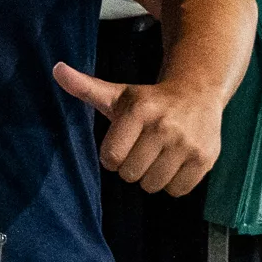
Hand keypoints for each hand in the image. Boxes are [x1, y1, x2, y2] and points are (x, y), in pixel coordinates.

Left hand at [53, 61, 226, 195]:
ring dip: (153, 176)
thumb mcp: (117, 93)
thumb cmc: (149, 100)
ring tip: (160, 155)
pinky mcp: (205, 158)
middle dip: (133, 166)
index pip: (110, 158)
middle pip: (130, 175)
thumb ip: (85, 87)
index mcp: (139, 110)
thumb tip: (56, 70)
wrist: (198, 92)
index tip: (124, 142)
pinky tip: (176, 162)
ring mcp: (187, 143)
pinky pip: (177, 191)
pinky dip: (174, 183)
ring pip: (153, 186)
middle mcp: (164, 126)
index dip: (113, 155)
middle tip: (144, 148)